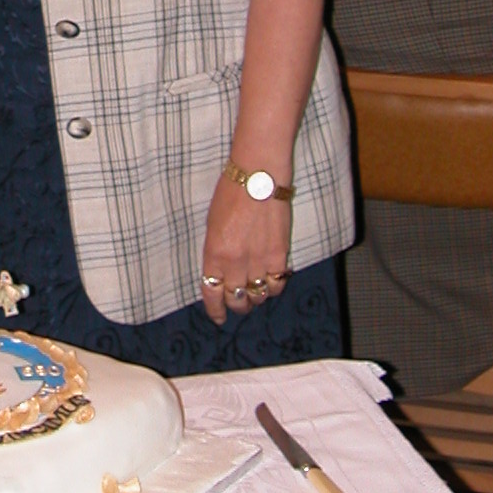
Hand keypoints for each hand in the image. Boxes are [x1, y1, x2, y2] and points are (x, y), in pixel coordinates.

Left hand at [199, 170, 292, 324]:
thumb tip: (220, 273)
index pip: (212, 293)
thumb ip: (215, 252)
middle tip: (238, 303)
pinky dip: (274, 286)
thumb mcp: (212, 224)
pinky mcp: (280, 255)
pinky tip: (271, 280)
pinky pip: (277, 284)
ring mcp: (259, 260)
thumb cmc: (231, 193)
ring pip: (259, 296)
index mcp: (214, 254)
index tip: (218, 317)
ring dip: (256, 298)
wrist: (259, 176)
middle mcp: (236, 262)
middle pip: (237, 299)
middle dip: (236, 305)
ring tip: (256, 292)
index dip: (215, 310)